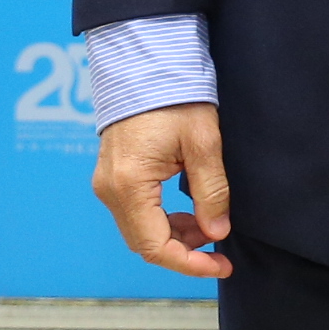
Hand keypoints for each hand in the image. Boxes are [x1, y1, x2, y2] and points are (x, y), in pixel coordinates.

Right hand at [93, 102, 233, 280]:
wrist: (147, 63)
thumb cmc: (176, 96)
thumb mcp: (204, 143)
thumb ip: (211, 191)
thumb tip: (217, 233)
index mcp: (129, 185)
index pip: (155, 246)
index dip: (190, 263)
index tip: (222, 266)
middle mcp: (110, 190)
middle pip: (145, 242)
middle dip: (185, 251)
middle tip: (222, 247)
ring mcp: (107, 183)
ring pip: (140, 229)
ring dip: (175, 235)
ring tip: (211, 224)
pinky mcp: (113, 175)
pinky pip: (136, 211)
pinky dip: (163, 219)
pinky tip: (190, 211)